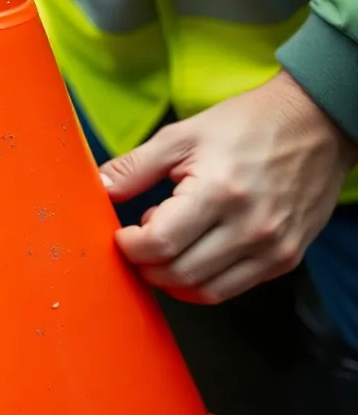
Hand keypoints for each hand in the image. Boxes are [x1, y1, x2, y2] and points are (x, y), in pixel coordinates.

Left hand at [98, 69, 357, 304]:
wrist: (317, 124)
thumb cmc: (246, 126)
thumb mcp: (181, 136)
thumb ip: (135, 167)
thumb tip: (97, 189)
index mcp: (218, 191)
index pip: (159, 244)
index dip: (130, 246)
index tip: (123, 233)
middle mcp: (250, 226)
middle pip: (177, 273)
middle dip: (146, 264)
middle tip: (140, 242)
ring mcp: (272, 247)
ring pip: (204, 291)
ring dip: (172, 278)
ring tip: (167, 247)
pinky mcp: (286, 258)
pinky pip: (232, 289)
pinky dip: (202, 282)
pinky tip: (194, 255)